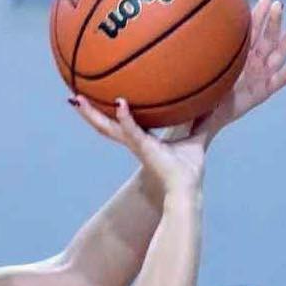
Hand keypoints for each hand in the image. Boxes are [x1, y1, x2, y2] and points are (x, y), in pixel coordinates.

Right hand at [70, 96, 204, 198]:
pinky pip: (133, 131)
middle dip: (89, 111)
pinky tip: (120, 103)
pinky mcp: (145, 149)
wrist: (188, 189)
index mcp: (142, 140)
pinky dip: (126, 119)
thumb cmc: (189, 171)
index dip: (107, 110)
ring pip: (109, 127)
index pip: (119, 122)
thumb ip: (200, 120)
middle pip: (106, 124)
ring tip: (78, 98)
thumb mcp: (196, 137)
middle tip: (73, 96)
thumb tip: (212, 101)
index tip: (94, 98)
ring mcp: (137, 145)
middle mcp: (134, 142)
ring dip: (93, 113)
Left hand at [194, 0, 285, 142]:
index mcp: (234, 58)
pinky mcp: (259, 96)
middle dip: (272, 21)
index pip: (247, 32)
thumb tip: (157, 25)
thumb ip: (181, 56)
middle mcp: (247, 66)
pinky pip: (276, 84)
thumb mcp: (182, 74)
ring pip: (275, 55)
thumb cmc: (185, 98)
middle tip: (277, 2)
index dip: (256, 16)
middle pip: (264, 39)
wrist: (192, 127)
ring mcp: (256, 80)